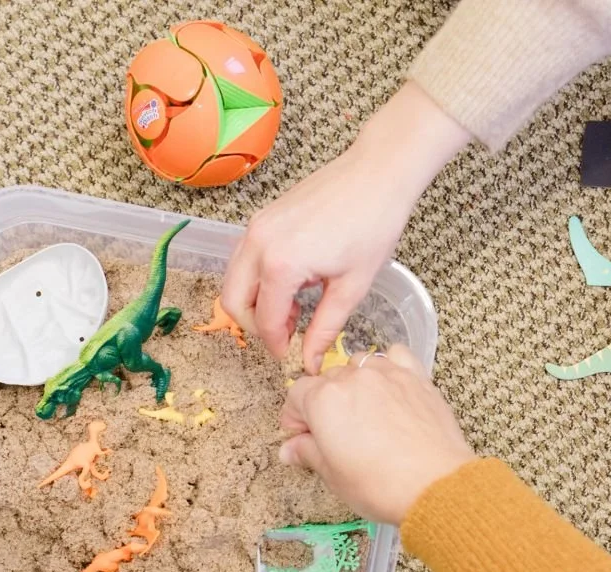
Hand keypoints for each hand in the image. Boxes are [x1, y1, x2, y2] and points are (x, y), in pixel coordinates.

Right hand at [223, 82, 469, 366]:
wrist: (378, 173)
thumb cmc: (374, 223)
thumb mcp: (352, 286)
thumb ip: (324, 328)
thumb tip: (310, 360)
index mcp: (281, 264)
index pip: (264, 321)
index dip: (277, 345)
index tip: (292, 356)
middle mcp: (258, 243)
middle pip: (233, 301)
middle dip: (255, 325)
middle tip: (286, 336)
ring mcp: (256, 226)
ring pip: (233, 279)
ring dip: (253, 302)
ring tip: (292, 311)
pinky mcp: (262, 216)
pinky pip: (243, 258)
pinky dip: (256, 279)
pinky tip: (292, 284)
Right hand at [278, 345, 474, 524]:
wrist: (434, 485)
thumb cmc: (380, 485)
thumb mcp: (333, 475)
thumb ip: (308, 453)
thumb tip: (290, 449)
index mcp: (323, 400)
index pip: (296, 394)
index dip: (295, 418)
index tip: (302, 437)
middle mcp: (353, 378)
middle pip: (326, 379)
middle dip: (323, 403)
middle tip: (333, 434)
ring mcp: (387, 374)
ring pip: (358, 364)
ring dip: (354, 383)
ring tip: (363, 412)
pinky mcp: (416, 377)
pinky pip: (396, 356)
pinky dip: (389, 367)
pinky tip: (389, 388)